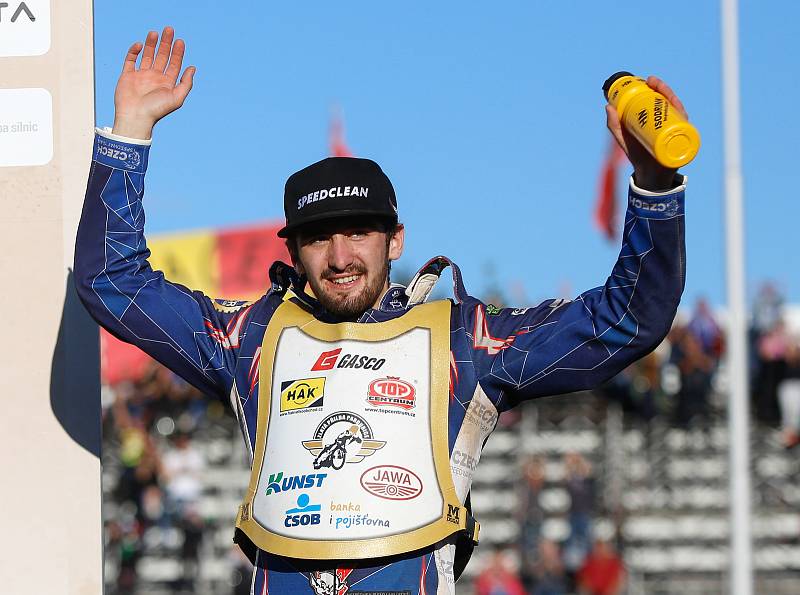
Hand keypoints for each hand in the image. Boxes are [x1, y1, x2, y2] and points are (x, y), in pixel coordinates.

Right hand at [112, 27, 195, 139]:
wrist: (135, 117)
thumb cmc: (156, 110)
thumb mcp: (177, 97)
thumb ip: (186, 83)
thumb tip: (193, 68)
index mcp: (167, 83)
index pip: (174, 64)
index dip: (178, 52)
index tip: (180, 41)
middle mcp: (155, 78)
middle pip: (162, 56)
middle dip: (166, 43)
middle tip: (169, 30)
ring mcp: (141, 76)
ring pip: (147, 55)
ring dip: (151, 44)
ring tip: (154, 32)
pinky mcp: (127, 75)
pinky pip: (130, 60)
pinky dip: (134, 51)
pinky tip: (139, 45)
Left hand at [605, 75, 688, 190]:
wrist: (646, 175)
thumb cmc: (637, 154)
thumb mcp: (623, 138)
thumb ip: (614, 125)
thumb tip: (607, 106)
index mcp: (659, 120)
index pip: (661, 100)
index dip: (657, 88)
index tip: (648, 80)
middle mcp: (670, 124)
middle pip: (671, 102)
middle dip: (664, 90)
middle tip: (653, 83)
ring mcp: (677, 132)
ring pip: (679, 112)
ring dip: (673, 99)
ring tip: (662, 91)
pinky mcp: (681, 143)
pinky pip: (685, 130)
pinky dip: (683, 120)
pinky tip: (679, 111)